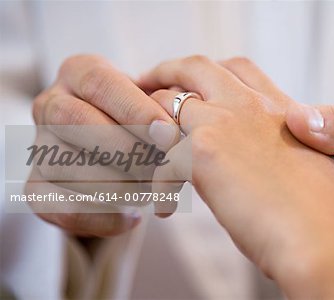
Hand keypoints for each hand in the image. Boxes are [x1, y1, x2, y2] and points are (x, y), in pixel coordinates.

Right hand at [28, 55, 178, 236]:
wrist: (117, 157)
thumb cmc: (139, 123)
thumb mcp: (153, 105)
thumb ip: (163, 109)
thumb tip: (181, 131)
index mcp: (78, 72)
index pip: (100, 83)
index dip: (136, 110)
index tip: (169, 136)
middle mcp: (50, 103)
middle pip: (75, 119)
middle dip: (126, 148)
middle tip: (162, 168)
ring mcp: (38, 146)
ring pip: (66, 164)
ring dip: (116, 183)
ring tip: (152, 191)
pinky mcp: (36, 187)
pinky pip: (62, 206)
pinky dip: (103, 216)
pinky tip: (133, 216)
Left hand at [138, 56, 333, 297]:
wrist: (324, 238)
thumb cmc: (323, 213)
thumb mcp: (311, 163)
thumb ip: (282, 147)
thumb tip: (261, 156)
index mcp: (280, 108)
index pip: (239, 70)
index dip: (211, 72)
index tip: (193, 84)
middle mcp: (251, 106)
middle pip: (198, 67)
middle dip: (167, 71)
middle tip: (146, 84)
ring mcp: (226, 123)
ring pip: (167, 102)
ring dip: (149, 122)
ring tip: (141, 149)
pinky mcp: (204, 152)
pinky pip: (162, 152)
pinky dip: (157, 178)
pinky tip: (165, 206)